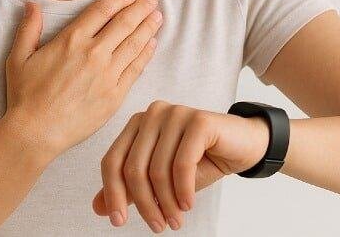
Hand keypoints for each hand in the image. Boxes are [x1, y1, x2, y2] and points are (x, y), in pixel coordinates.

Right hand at [2, 0, 163, 154]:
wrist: (36, 132)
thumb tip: (32, 5)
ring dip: (149, 27)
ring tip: (158, 16)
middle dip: (141, 8)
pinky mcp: (115, 95)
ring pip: (135, 43)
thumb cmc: (25, 96)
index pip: (103, 10)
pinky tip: (152, 44)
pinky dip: (146, 53)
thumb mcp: (18, 58)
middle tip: (152, 0)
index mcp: (72, 40)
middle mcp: (93, 53)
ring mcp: (107, 74)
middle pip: (125, 23)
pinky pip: (136, 68)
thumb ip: (28, 29)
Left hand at [91, 100, 270, 231]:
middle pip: (133, 168)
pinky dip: (183, 190)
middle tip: (159, 227)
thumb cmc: (201, 161)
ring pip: (158, 169)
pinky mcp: (198, 120)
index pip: (112, 161)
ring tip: (176, 220)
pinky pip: (182, 163)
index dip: (113, 193)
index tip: (118, 222)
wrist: (242, 147)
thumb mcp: (161, 180)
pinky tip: (188, 204)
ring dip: (167, 202)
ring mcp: (175, 113)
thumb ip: (130, 188)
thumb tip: (97, 208)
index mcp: (137, 124)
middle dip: (144, 204)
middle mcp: (152, 114)